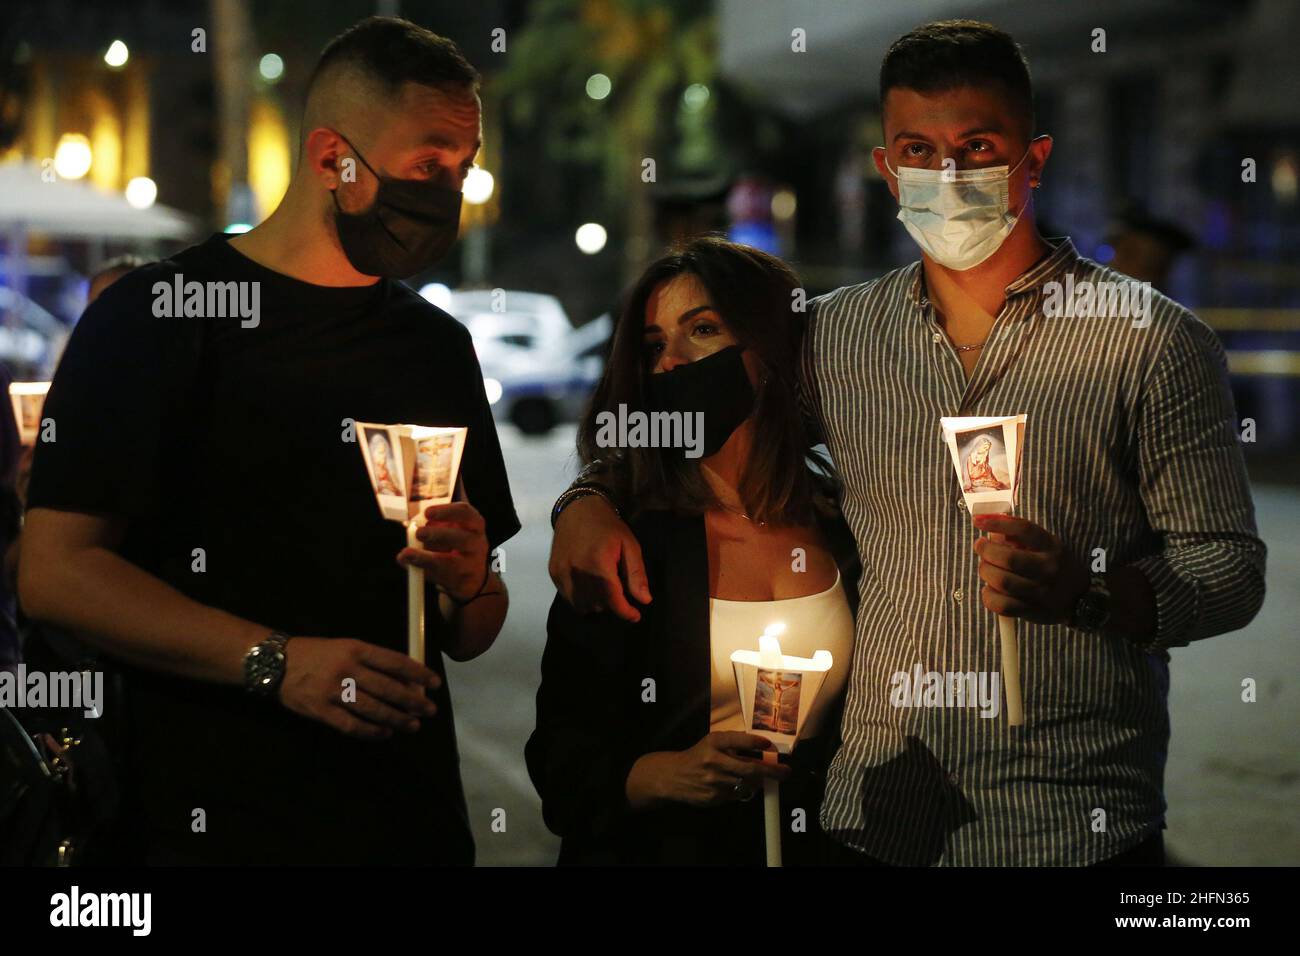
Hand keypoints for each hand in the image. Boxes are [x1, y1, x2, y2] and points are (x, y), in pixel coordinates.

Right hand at [278, 637, 441, 739]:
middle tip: (430, 710)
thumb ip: (371, 661)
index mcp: (356, 649)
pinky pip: (351, 725)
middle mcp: (347, 669)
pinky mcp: (321, 711)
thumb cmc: (316, 653)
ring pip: (373, 709)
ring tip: (413, 725)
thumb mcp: (345, 646)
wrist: (275, 663)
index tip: (434, 683)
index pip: (395, 661)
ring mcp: (333, 692)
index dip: (418, 673)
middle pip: (388, 688)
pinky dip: (371, 731)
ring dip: (397, 719)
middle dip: (413, 701)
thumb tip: (404, 679)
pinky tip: (385, 734)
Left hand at [399, 501, 490, 601]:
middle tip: (419, 533)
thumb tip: (411, 525)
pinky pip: (440, 578)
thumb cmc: (455, 545)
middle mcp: (477, 544)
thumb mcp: (450, 529)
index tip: (427, 512)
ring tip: (406, 554)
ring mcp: (471, 566)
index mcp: (475, 525)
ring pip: (450, 564)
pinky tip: (409, 565)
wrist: (472, 577)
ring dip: (425, 558)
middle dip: (438, 535)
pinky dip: (422, 572)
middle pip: (462, 539)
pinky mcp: (461, 584)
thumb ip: (432, 524)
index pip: (465, 513)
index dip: (446, 511)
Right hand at [548, 494, 650, 621]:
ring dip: (596, 604)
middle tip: (619, 591)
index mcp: (599, 565)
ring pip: (581, 606)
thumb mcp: (630, 545)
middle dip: (612, 604)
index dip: (626, 612)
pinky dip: (580, 598)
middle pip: (597, 605)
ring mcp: (562, 574)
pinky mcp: (554, 573)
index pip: (613, 601)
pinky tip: (589, 585)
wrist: (578, 509)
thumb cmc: (608, 526)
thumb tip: (644, 600)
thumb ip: (637, 574)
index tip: (635, 615)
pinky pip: (568, 597)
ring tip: (604, 589)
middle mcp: (577, 572)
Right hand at [626, 733, 790, 808]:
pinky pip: (736, 796)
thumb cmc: (698, 756)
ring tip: (757, 779)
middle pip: (750, 769)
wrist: (673, 776)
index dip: (757, 743)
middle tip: (786, 772)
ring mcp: (713, 782)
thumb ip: (735, 743)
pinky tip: (733, 785)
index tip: (770, 745)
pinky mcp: (712, 798)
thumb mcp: (713, 742)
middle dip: (772, 772)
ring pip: (746, 785)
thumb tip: (764, 748)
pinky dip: (741, 791)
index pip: (740, 740)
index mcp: (713, 742)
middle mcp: (713, 761)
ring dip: (756, 783)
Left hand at [972, 514, 1089, 624]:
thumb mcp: (1046, 545)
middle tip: (981, 547)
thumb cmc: (1054, 565)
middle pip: (1008, 558)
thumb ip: (1020, 537)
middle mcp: (1048, 568)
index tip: (978, 520)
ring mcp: (1041, 592)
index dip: (997, 523)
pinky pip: (1002, 605)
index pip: (1023, 529)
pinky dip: (988, 595)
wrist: (1081, 598)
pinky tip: (989, 589)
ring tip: (985, 568)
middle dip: (986, 551)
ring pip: (1002, 581)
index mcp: (1051, 547)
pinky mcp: (1033, 611)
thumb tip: (990, 531)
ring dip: (986, 572)